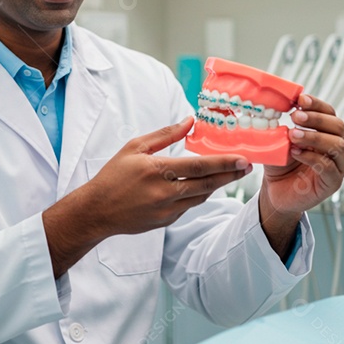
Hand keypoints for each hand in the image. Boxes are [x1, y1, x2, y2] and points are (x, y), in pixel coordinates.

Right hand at [84, 116, 252, 234]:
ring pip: (201, 197)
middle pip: (207, 184)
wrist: (97, 211)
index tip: (242, 159)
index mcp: (157, 170)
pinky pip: (189, 207)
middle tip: (246, 167)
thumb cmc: (113, 175)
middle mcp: (164, 192)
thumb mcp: (135, 148)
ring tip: (230, 174)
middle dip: (230, 175)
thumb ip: (165, 134)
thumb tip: (189, 121)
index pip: (198, 166)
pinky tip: (203, 186)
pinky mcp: (166, 222)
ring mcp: (166, 210)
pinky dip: (198, 195)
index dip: (223, 163)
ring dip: (216, 185)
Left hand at [260, 94, 343, 218]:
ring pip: (338, 146)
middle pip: (338, 127)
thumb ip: (284, 124)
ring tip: (293, 135)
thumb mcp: (281, 140)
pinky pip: (329, 167)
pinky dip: (311, 157)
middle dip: (316, 119)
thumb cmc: (281, 163)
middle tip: (295, 116)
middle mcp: (339, 148)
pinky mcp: (333, 183)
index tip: (300, 99)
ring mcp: (339, 166)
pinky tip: (295, 152)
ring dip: (314, 137)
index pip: (330, 113)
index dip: (317, 104)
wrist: (276, 191)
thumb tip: (280, 103)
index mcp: (329, 133)